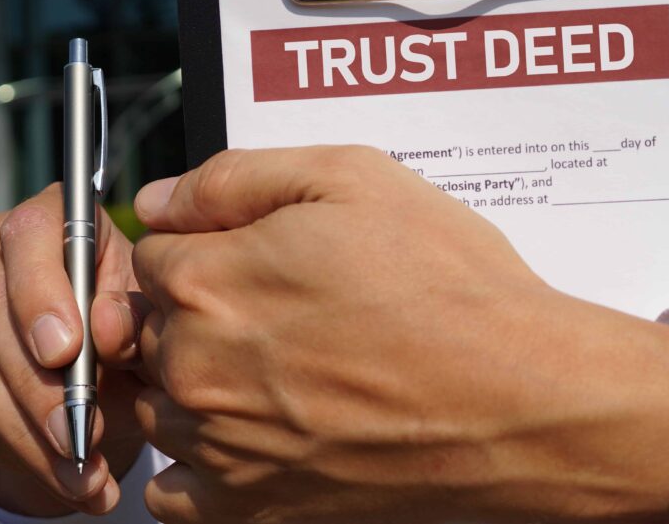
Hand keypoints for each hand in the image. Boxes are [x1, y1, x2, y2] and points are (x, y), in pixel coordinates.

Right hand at [0, 183, 150, 515]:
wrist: (111, 370)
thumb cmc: (137, 327)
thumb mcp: (151, 318)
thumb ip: (136, 317)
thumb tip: (106, 331)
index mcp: (54, 219)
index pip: (30, 235)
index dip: (41, 293)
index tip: (66, 352)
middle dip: (37, 385)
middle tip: (81, 438)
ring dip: (26, 432)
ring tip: (83, 477)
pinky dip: (12, 449)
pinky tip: (59, 479)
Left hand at [132, 147, 668, 523]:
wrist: (518, 400)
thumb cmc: (451, 289)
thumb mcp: (353, 180)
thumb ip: (237, 178)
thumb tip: (161, 199)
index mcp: (209, 279)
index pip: (152, 250)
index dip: (205, 243)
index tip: (255, 256)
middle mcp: (197, 366)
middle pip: (150, 326)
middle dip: (200, 309)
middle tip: (283, 311)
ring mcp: (220, 445)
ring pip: (161, 401)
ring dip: (199, 382)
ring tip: (283, 370)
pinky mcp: (252, 506)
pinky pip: (175, 493)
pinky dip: (199, 464)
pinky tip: (252, 434)